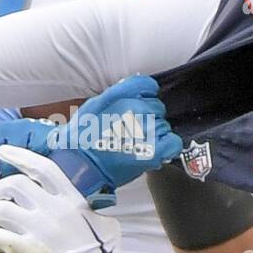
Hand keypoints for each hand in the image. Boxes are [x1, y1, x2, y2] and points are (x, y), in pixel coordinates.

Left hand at [0, 146, 132, 252]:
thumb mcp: (104, 227)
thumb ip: (89, 213)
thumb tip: (86, 208)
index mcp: (73, 200)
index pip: (43, 169)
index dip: (21, 157)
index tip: (4, 153)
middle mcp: (54, 210)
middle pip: (14, 185)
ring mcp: (39, 230)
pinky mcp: (26, 251)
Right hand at [46, 76, 182, 198]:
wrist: (79, 166)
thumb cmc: (82, 138)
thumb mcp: (93, 104)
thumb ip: (116, 93)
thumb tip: (137, 89)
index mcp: (122, 96)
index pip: (148, 86)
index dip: (144, 97)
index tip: (138, 106)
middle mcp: (138, 110)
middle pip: (156, 107)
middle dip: (147, 117)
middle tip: (131, 131)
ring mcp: (148, 131)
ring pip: (163, 125)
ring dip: (154, 133)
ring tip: (136, 144)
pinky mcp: (154, 151)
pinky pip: (173, 142)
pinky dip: (167, 145)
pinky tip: (156, 150)